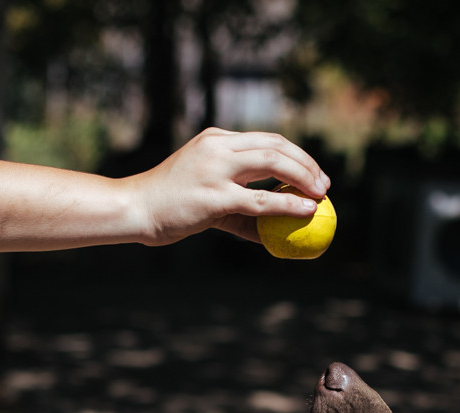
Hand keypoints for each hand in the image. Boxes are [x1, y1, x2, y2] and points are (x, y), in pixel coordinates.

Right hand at [130, 128, 330, 245]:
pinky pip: (260, 200)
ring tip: (320, 196)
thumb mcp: (207, 192)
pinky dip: (288, 205)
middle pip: (277, 146)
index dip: (298, 155)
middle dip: (307, 164)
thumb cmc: (171, 205)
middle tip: (324, 185)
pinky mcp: (215, 196)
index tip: (314, 175)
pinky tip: (305, 211)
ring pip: (274, 163)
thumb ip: (240, 204)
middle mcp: (218, 147)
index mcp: (217, 140)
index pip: (268, 139)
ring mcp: (216, 169)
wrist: (135, 209)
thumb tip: (273, 227)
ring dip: (304, 179)